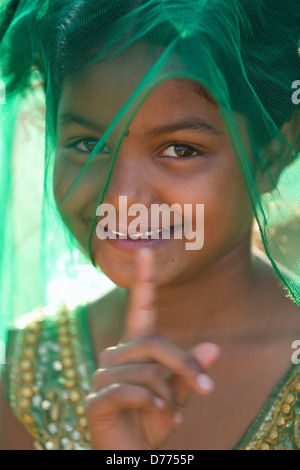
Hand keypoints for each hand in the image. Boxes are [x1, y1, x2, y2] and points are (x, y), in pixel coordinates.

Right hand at [85, 248, 219, 449]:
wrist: (130, 452)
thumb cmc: (153, 419)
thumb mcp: (179, 394)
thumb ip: (191, 370)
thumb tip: (214, 348)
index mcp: (134, 347)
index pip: (139, 307)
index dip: (143, 279)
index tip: (145, 249)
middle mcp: (116, 355)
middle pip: (155, 343)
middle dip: (185, 367)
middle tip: (208, 389)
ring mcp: (102, 376)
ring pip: (148, 371)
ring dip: (170, 396)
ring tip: (172, 412)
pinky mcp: (96, 399)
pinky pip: (131, 391)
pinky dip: (153, 406)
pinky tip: (162, 418)